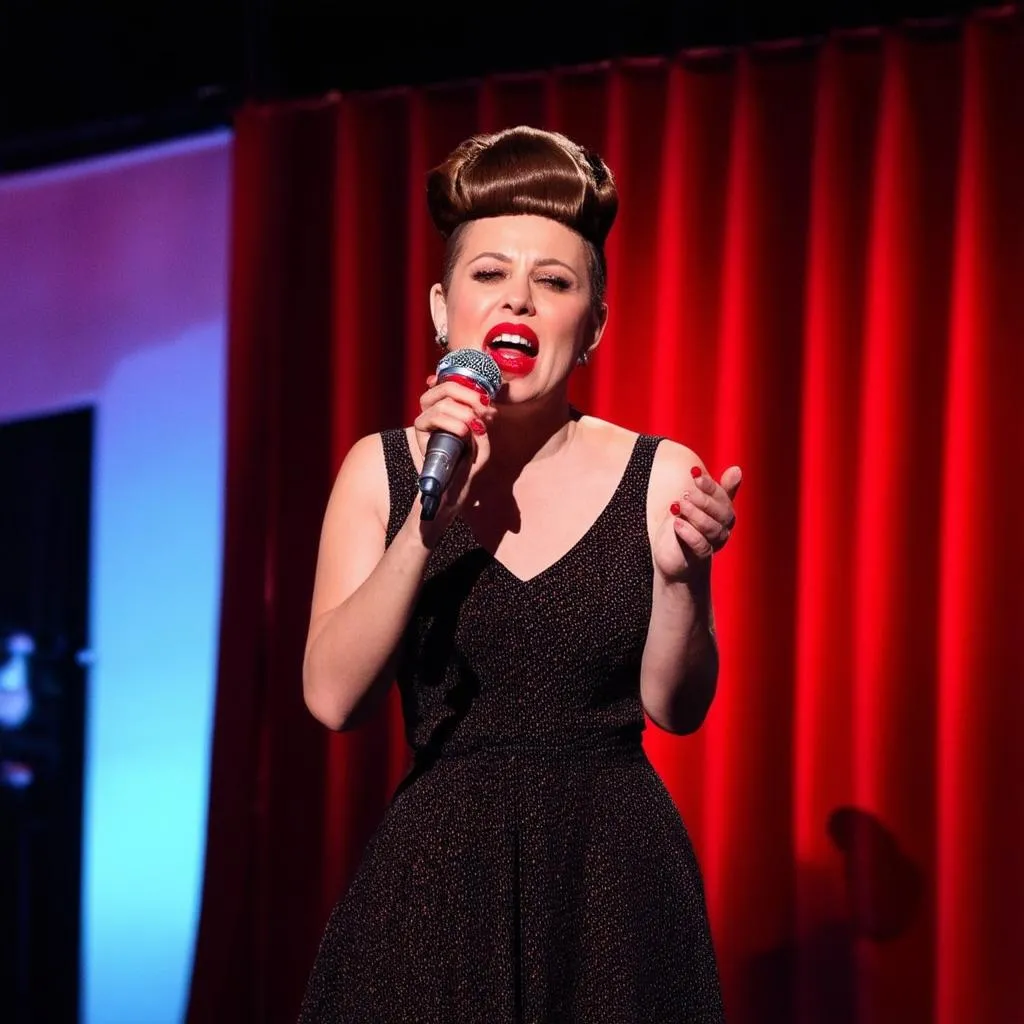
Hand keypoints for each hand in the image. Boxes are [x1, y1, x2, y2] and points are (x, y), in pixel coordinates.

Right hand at [408, 373, 496, 536]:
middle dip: (467, 394)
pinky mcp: (420, 436)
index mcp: (448, 412)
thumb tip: (482, 413)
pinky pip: (429, 419)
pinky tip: (464, 432)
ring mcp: (425, 424)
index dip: (470, 387)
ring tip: (473, 425)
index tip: (488, 400)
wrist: (446, 499)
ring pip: (437, 403)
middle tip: (484, 408)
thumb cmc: (463, 472)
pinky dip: (449, 422)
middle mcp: (434, 415)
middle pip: (443, 387)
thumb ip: (482, 430)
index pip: (452, 385)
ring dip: (460, 410)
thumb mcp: (480, 449)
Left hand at [653, 465, 741, 583]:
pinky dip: (689, 533)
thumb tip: (737, 469)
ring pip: (711, 528)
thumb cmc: (687, 528)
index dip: (710, 485)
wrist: (675, 558)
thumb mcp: (698, 506)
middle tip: (685, 492)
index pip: (722, 497)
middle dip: (703, 500)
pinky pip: (701, 545)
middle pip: (720, 512)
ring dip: (695, 514)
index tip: (695, 474)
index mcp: (724, 513)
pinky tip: (676, 523)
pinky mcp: (700, 557)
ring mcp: (713, 543)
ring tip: (679, 505)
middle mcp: (723, 528)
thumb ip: (714, 490)